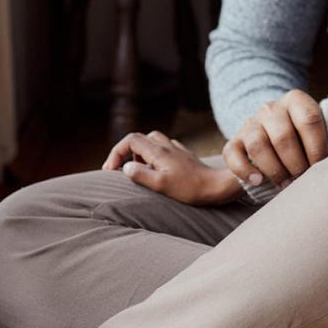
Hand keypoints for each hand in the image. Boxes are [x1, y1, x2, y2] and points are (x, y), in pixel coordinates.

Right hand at [101, 130, 242, 204]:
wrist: (217, 186)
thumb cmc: (190, 188)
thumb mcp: (161, 184)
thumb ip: (141, 175)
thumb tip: (125, 168)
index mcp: (158, 151)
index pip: (130, 140)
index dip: (116, 153)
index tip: (110, 171)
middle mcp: (166, 146)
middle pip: (139, 139)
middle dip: (125, 152)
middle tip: (119, 171)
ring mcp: (176, 150)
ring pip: (151, 142)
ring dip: (139, 154)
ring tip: (137, 171)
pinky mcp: (183, 156)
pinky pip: (163, 148)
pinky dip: (153, 156)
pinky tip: (156, 169)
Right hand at [222, 89, 327, 189]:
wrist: (273, 136)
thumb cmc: (304, 139)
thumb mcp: (316, 131)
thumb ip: (326, 139)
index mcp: (295, 100)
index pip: (309, 120)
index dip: (317, 148)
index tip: (322, 167)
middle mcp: (271, 108)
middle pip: (283, 137)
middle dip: (296, 164)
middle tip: (302, 179)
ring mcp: (250, 123)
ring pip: (258, 146)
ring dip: (274, 170)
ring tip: (285, 185)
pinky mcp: (233, 141)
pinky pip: (234, 156)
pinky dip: (245, 171)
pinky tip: (258, 181)